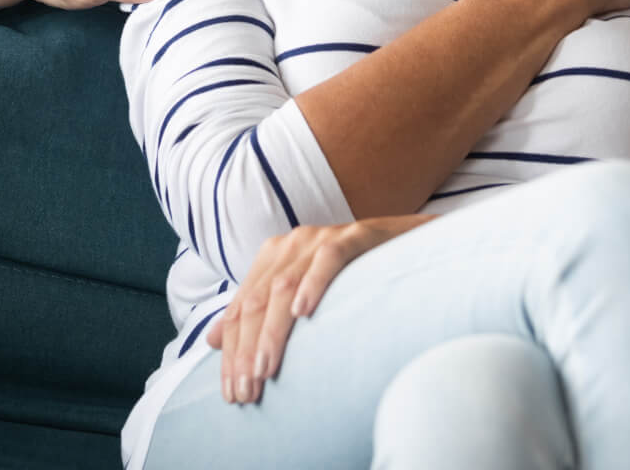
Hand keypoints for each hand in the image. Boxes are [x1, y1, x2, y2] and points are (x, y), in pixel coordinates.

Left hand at [207, 216, 433, 403]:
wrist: (416, 245)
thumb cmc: (359, 278)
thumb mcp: (305, 296)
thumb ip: (261, 313)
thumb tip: (212, 341)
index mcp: (275, 257)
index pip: (242, 309)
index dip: (232, 352)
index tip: (231, 393)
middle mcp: (292, 245)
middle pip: (256, 301)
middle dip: (245, 350)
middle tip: (245, 392)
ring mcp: (322, 238)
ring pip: (284, 285)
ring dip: (271, 331)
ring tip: (264, 370)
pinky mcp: (356, 236)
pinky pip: (329, 259)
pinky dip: (313, 284)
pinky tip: (303, 313)